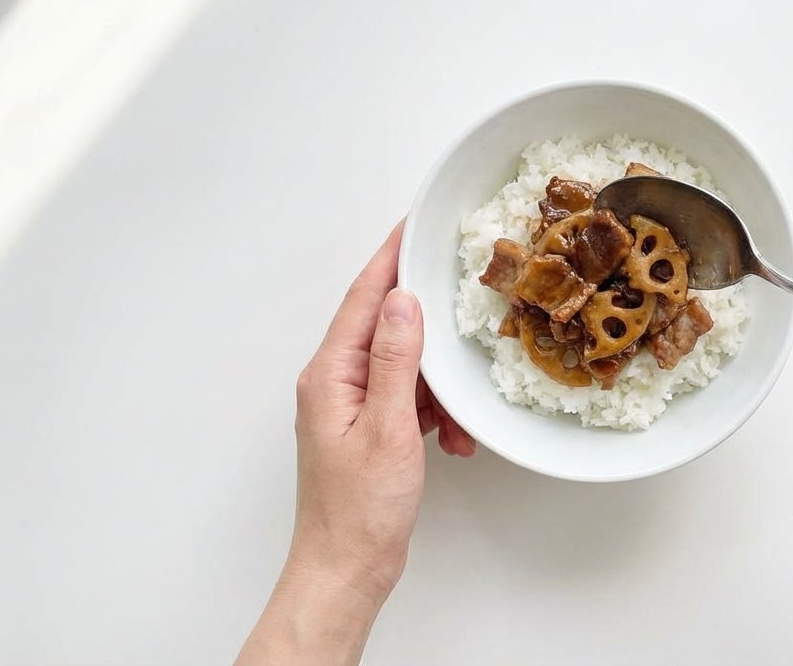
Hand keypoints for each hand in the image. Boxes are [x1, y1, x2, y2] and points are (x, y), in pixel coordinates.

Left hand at [237, 221, 475, 665]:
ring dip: (438, 385)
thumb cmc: (359, 511)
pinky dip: (436, 412)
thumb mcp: (389, 428)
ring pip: (405, 366)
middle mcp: (335, 382)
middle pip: (386, 326)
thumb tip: (404, 302)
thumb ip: (397, 361)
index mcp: (330, 374)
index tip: (414, 223)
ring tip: (457, 416)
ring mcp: (351, 405)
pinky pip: (409, 399)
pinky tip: (452, 438)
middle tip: (462, 296)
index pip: (364, 297)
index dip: (391, 257)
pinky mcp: (370, 428)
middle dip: (428, 323)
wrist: (347, 569)